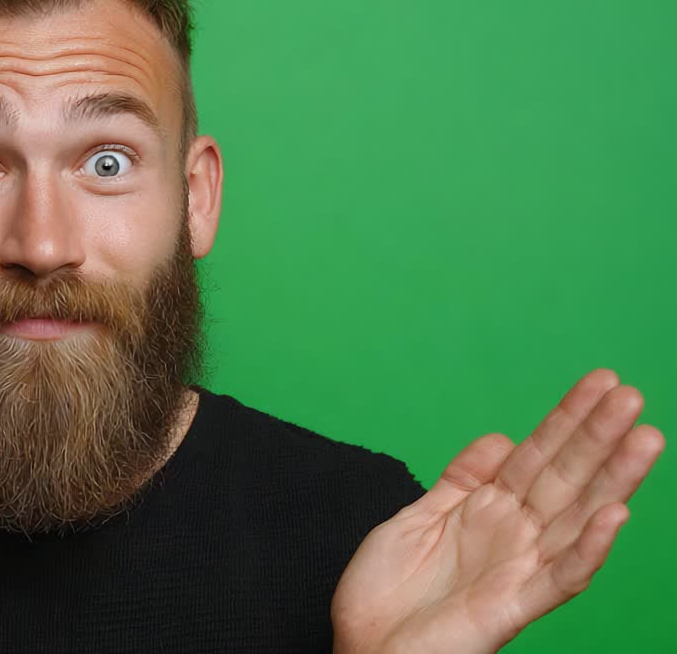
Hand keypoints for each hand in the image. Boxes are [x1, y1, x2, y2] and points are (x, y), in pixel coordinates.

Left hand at [331, 369, 664, 653]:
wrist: (363, 649)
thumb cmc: (385, 594)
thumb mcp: (415, 519)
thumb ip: (460, 480)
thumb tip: (501, 437)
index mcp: (487, 511)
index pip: (537, 454)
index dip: (567, 419)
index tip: (600, 381)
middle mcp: (512, 536)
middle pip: (564, 477)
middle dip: (597, 436)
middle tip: (631, 395)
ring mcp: (517, 570)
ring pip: (577, 517)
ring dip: (613, 480)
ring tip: (644, 439)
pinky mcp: (514, 606)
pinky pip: (561, 576)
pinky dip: (588, 547)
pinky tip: (613, 516)